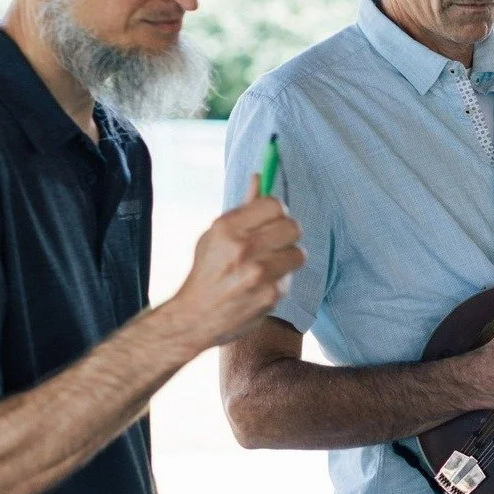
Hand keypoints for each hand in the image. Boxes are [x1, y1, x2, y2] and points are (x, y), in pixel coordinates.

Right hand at [169, 176, 305, 349]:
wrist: (195, 317)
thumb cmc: (207, 271)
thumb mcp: (215, 235)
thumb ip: (243, 208)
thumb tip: (260, 176)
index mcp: (227, 228)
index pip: (275, 204)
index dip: (278, 212)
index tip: (272, 221)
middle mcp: (243, 247)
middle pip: (292, 226)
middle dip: (287, 234)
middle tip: (274, 244)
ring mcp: (258, 272)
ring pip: (298, 252)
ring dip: (287, 258)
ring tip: (268, 266)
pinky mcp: (271, 294)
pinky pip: (291, 277)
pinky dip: (280, 280)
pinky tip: (261, 286)